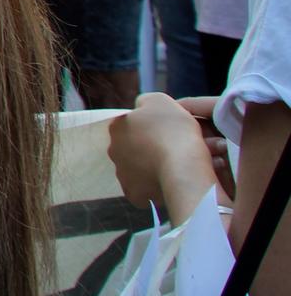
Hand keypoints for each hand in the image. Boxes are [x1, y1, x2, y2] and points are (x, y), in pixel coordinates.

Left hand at [109, 93, 219, 217]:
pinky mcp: (133, 194)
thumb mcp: (160, 101)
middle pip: (131, 148)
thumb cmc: (173, 130)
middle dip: (146, 149)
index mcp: (116, 127)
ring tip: (171, 168)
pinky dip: (153, 188)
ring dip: (149, 169)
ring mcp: (122, 174)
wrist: (183, 166)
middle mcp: (113, 151)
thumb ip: (145, 102)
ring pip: (136, 170)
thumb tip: (140, 108)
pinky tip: (167, 182)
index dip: (149, 129)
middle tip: (169, 151)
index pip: (129, 125)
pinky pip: (142, 190)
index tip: (165, 133)